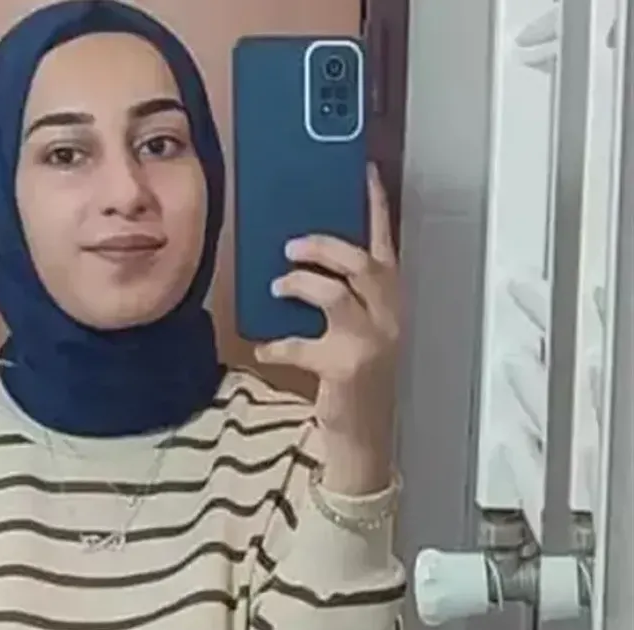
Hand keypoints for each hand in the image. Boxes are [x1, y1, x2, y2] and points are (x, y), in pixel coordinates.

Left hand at [255, 164, 399, 494]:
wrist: (364, 433)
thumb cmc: (353, 371)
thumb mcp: (354, 326)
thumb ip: (339, 292)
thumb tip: (295, 257)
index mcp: (390, 298)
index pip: (386, 243)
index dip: (375, 206)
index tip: (361, 170)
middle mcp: (388, 315)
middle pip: (361, 263)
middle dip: (323, 247)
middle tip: (290, 246)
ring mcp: (371, 342)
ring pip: (335, 295)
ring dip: (300, 285)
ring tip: (277, 287)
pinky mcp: (345, 368)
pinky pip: (301, 346)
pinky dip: (277, 345)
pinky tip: (263, 347)